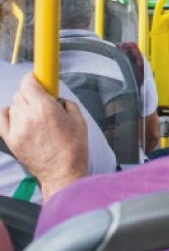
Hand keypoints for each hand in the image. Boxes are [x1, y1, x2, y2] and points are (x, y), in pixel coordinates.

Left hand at [0, 73, 88, 200]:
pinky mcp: (11, 140)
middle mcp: (28, 116)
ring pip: (14, 106)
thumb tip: (57, 99)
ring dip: (23, 106)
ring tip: (35, 116)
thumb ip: (66, 104)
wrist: (62, 172)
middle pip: (20, 94)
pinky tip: (17, 116)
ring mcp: (17, 128)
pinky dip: (8, 114)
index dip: (33, 78)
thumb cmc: (73, 148)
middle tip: (42, 101)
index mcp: (45, 108)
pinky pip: (2, 119)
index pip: (29, 83)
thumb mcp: (79, 120)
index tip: (37, 79)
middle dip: (31, 94)